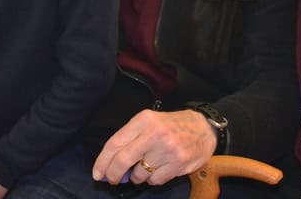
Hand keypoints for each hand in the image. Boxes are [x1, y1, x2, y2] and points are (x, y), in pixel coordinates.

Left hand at [92, 109, 216, 185]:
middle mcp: (155, 133)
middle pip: (123, 160)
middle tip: (112, 179)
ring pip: (139, 173)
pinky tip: (159, 168)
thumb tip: (110, 166)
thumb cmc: (171, 125)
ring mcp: (167, 149)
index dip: (103, 161)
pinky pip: (154, 180)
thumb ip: (130, 140)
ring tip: (145, 166)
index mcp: (144, 120)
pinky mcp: (178, 163)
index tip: (97, 172)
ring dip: (137, 176)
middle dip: (113, 174)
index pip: (116, 142)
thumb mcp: (150, 122)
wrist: (203, 128)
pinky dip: (152, 179)